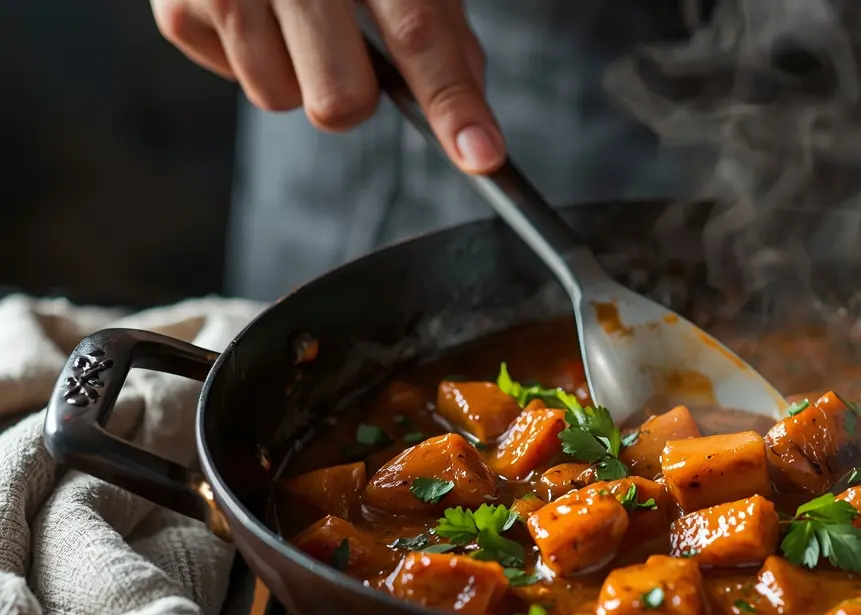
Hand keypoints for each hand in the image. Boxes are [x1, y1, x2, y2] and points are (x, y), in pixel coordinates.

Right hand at [151, 0, 503, 172]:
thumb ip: (440, 26)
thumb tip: (468, 109)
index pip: (419, 35)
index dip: (453, 104)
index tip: (482, 153)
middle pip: (340, 101)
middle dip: (354, 93)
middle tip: (346, 47)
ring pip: (279, 99)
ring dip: (296, 74)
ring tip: (292, 14)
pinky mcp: (179, 6)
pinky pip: (232, 79)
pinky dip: (250, 56)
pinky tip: (254, 7)